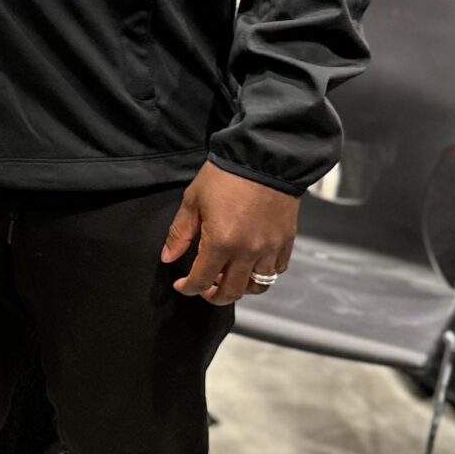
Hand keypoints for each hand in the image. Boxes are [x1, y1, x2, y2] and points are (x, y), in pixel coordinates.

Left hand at [161, 162, 297, 306]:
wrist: (264, 157)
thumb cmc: (225, 176)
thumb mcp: (193, 200)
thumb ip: (180, 233)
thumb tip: (168, 258)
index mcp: (221, 243)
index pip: (201, 280)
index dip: (188, 288)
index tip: (182, 285)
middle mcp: (247, 252)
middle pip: (232, 292)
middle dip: (215, 296)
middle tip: (206, 288)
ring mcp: (270, 249)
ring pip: (258, 285)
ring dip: (241, 286)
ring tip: (230, 276)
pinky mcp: (286, 241)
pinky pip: (277, 270)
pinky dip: (263, 273)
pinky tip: (253, 263)